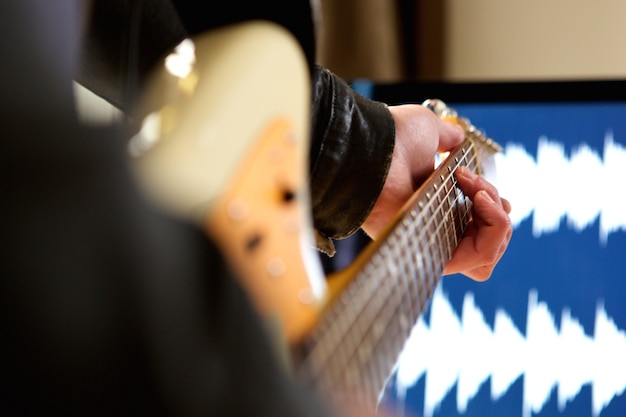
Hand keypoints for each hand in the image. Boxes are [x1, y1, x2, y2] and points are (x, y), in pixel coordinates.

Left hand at [361, 103, 511, 281]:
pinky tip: (481, 200)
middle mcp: (434, 227)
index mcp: (434, 204)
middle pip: (487, 247)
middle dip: (498, 216)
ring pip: (486, 255)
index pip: (476, 229)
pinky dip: (494, 228)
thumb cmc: (392, 139)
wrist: (371, 147)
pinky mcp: (431, 252)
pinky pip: (478, 259)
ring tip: (479, 193)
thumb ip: (449, 139)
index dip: (491, 211)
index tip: (479, 186)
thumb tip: (460, 139)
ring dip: (498, 221)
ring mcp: (432, 243)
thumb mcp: (430, 131)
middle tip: (478, 190)